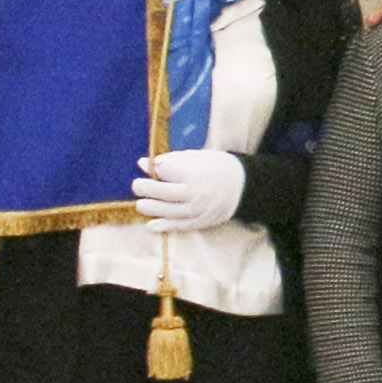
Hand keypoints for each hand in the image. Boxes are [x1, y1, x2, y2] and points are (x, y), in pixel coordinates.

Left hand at [130, 149, 245, 231]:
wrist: (245, 187)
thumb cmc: (220, 167)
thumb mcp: (199, 156)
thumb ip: (173, 160)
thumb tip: (147, 163)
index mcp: (195, 173)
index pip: (165, 171)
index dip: (153, 167)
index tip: (147, 165)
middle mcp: (194, 194)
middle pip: (162, 192)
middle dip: (145, 188)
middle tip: (137, 185)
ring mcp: (197, 210)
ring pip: (166, 211)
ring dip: (150, 208)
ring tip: (141, 204)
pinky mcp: (200, 222)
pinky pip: (178, 226)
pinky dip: (163, 226)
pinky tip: (151, 224)